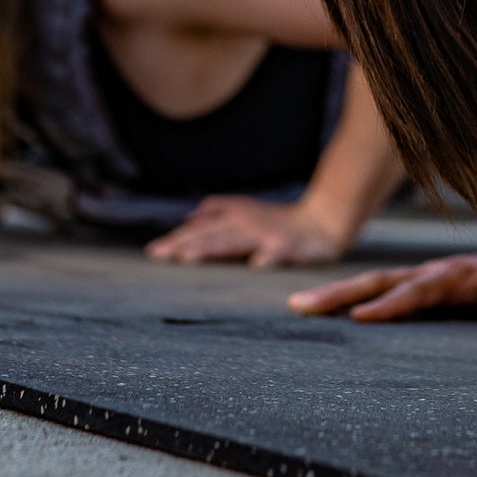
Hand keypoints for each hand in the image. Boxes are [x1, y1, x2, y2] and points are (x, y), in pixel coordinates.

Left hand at [146, 195, 348, 267]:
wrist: (323, 222)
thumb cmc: (280, 222)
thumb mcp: (246, 211)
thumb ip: (219, 211)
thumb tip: (190, 215)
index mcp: (236, 217)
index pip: (202, 229)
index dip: (178, 238)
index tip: (153, 252)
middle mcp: (247, 223)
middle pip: (212, 234)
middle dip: (186, 244)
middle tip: (161, 254)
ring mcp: (268, 235)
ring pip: (236, 241)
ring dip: (212, 248)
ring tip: (189, 257)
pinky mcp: (290, 247)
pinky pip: (278, 253)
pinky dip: (268, 258)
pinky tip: (257, 266)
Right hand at [288, 251, 476, 329]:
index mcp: (457, 276)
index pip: (419, 290)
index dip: (392, 304)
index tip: (361, 317)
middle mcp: (432, 275)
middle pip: (380, 281)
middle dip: (342, 293)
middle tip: (301, 307)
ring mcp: (422, 281)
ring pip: (372, 285)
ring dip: (337, 295)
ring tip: (298, 308)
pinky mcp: (419, 292)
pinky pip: (380, 296)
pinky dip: (351, 302)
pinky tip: (325, 318)